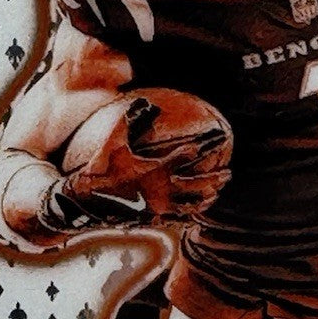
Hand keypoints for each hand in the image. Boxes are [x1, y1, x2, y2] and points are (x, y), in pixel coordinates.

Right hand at [58, 90, 232, 225]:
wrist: (88, 201)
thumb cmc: (101, 168)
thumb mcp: (113, 141)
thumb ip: (129, 120)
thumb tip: (143, 100)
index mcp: (154, 169)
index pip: (183, 156)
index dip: (196, 149)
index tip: (207, 144)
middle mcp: (162, 189)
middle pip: (197, 185)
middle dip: (215, 178)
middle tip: (229, 173)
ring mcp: (160, 206)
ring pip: (192, 203)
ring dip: (208, 196)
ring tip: (219, 190)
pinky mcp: (155, 218)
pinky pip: (180, 216)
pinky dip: (194, 211)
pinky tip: (201, 208)